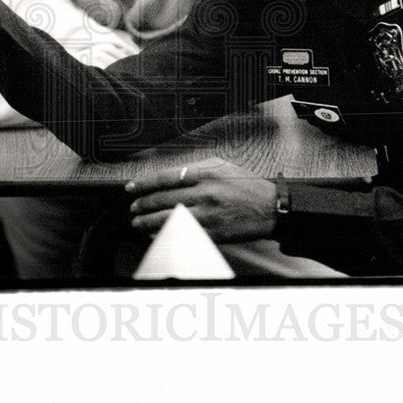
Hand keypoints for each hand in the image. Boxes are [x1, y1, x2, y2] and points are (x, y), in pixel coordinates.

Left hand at [126, 158, 277, 242]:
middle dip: (143, 205)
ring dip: (149, 222)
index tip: (132, 188)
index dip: (144, 183)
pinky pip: (183, 235)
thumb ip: (195, 169)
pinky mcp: (213, 233)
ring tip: (138, 223)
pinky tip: (157, 235)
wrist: (270, 207)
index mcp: (206, 173)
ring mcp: (209, 215)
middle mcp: (206, 193)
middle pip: (163, 200)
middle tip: (134, 208)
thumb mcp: (221, 166)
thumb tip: (168, 176)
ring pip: (169, 219)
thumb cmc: (246, 186)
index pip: (165, 178)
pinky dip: (166, 235)